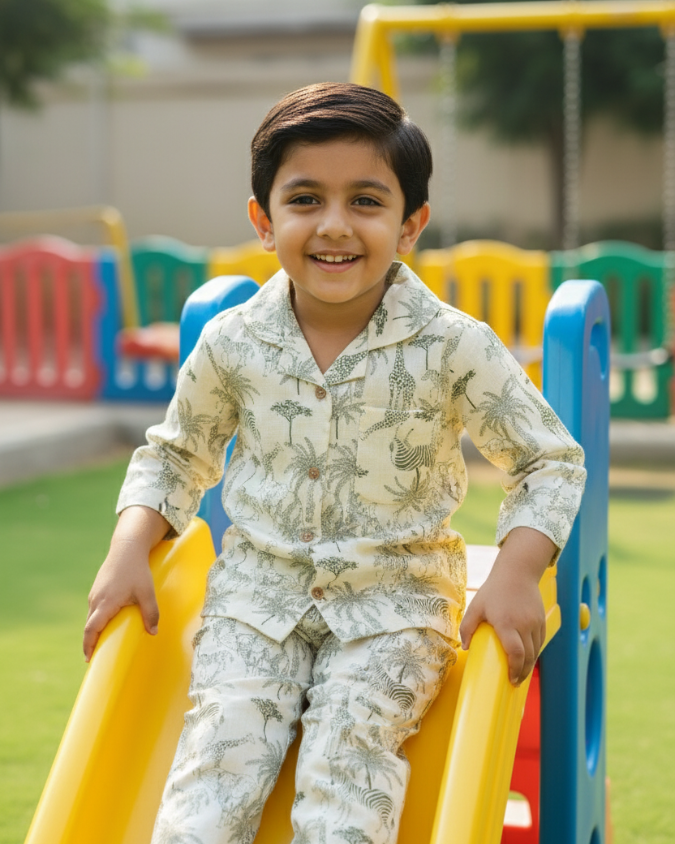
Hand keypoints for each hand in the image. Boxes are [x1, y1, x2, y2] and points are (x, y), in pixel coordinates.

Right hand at [82, 506, 168, 661]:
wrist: (127, 548)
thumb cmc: (137, 570)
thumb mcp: (147, 592)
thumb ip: (151, 613)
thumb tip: (153, 633)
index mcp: (105, 603)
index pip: (91, 629)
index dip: (89, 645)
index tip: (89, 659)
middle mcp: (96, 599)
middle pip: (89, 626)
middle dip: (91, 642)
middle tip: (96, 657)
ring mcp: (94, 593)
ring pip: (91, 617)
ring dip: (94, 630)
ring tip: (102, 643)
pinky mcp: (97, 589)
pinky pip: (94, 609)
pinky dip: (97, 620)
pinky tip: (106, 623)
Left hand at [459, 527, 554, 685]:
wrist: (517, 572)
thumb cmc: (494, 590)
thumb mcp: (476, 606)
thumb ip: (467, 627)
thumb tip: (465, 647)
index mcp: (506, 623)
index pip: (516, 653)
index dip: (515, 669)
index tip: (510, 679)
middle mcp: (524, 624)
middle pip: (528, 656)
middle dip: (523, 672)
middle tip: (514, 681)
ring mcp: (535, 622)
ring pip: (536, 651)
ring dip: (530, 665)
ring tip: (521, 673)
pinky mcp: (542, 620)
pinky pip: (540, 641)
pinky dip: (535, 652)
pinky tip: (528, 658)